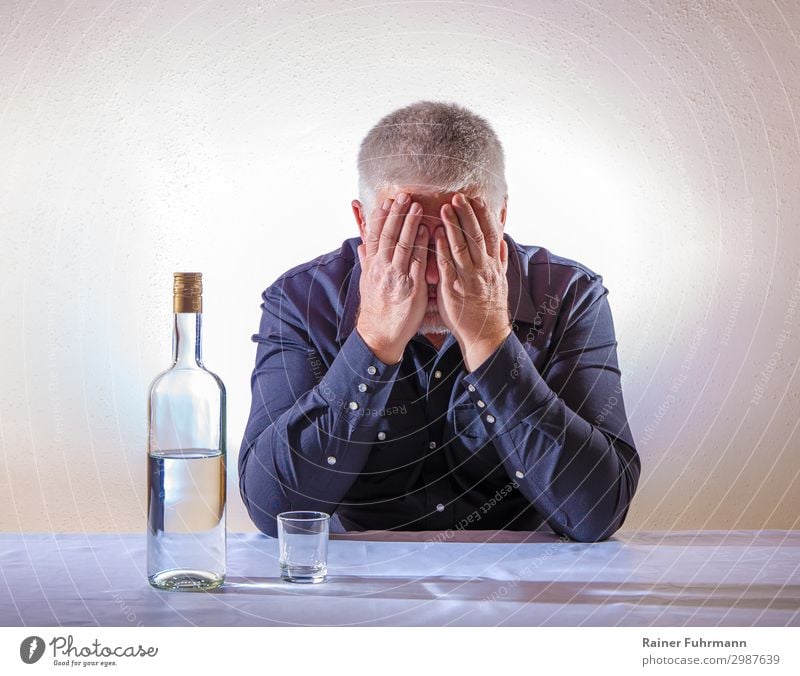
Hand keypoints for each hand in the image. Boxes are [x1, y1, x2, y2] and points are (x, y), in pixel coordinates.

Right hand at [356, 193, 428, 363]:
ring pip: (402, 245)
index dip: (380, 217)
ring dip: (409, 223)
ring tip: (416, 206)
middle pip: (388, 235)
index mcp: (372, 266)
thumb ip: (366, 261)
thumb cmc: (377, 308)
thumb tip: (362, 244)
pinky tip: (427, 230)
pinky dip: (421, 244)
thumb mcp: (367, 282)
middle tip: (403, 195)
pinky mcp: (412, 288)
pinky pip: (417, 262)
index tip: (386, 201)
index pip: (375, 236)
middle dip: (396, 214)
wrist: (380, 334)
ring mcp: (396, 277)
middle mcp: (382, 269)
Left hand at [434, 193, 510, 370]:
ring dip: (453, 226)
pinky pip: (447, 265)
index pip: (489, 234)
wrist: (486, 335)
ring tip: (445, 209)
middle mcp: (483, 269)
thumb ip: (500, 260)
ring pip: (462, 247)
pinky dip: (442, 249)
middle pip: (476, 236)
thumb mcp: (501, 282)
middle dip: (467, 215)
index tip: (477, 200)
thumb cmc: (490, 308)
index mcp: (493, 266)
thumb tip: (501, 241)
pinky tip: (435, 235)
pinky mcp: (454, 289)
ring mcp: (469, 278)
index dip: (483, 216)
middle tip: (458, 197)